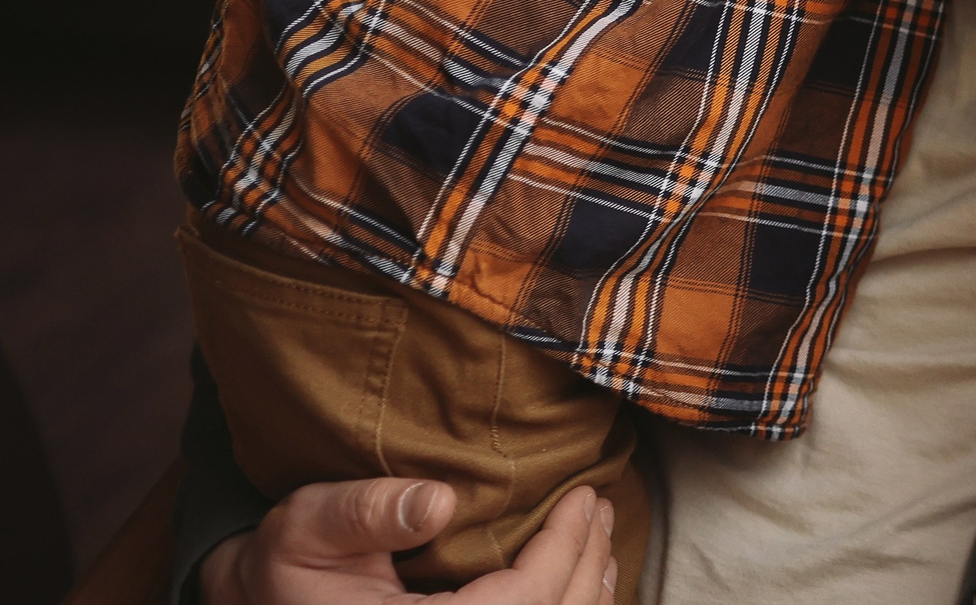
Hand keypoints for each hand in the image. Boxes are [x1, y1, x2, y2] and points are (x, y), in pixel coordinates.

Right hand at [199, 480, 614, 604]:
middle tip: (601, 508)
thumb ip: (366, 513)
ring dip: (585, 593)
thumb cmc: (285, 565)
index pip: (523, 604)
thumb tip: (441, 502)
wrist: (260, 602)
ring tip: (599, 537)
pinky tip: (577, 581)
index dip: (565, 552)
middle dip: (587, 568)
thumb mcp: (306, 528)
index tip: (586, 496)